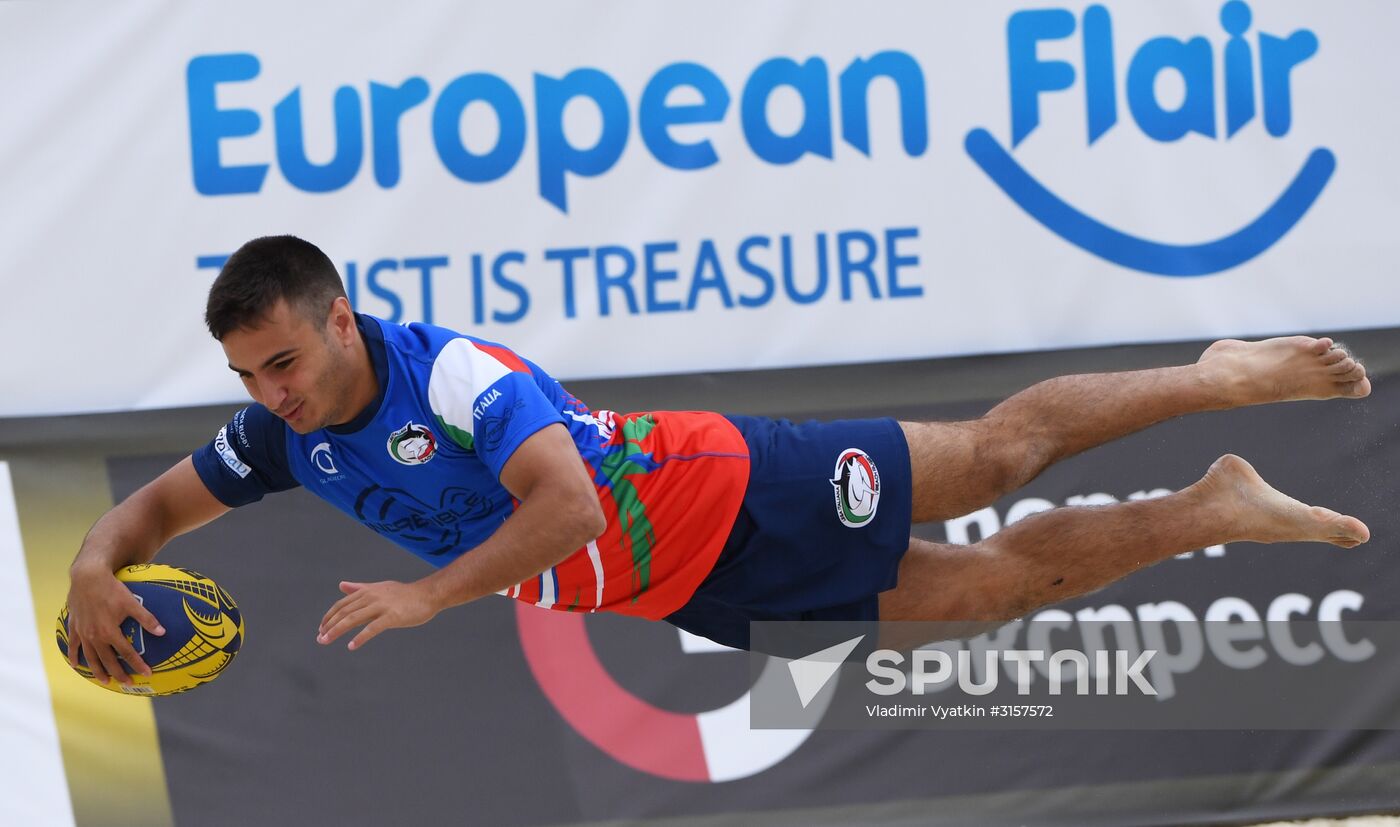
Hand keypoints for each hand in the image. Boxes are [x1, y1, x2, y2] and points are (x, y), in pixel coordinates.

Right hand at [64, 566, 164, 685]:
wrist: (87, 578)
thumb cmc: (112, 589)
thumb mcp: (132, 603)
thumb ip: (147, 619)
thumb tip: (163, 632)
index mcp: (110, 632)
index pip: (126, 654)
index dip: (137, 665)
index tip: (147, 674)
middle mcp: (95, 636)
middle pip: (107, 660)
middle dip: (118, 674)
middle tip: (127, 683)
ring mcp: (82, 633)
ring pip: (90, 657)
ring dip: (97, 670)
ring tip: (105, 680)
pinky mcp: (74, 627)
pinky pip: (73, 645)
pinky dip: (74, 656)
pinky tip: (76, 665)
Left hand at [317, 580, 440, 650]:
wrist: (427, 595)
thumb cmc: (404, 594)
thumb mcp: (379, 588)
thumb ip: (359, 588)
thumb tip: (341, 585)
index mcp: (367, 591)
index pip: (342, 604)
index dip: (329, 617)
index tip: (321, 629)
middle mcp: (371, 597)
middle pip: (344, 612)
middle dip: (329, 625)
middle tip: (320, 639)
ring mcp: (381, 606)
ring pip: (353, 619)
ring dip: (337, 631)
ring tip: (326, 641)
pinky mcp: (392, 617)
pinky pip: (372, 628)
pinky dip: (360, 637)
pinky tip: (351, 646)